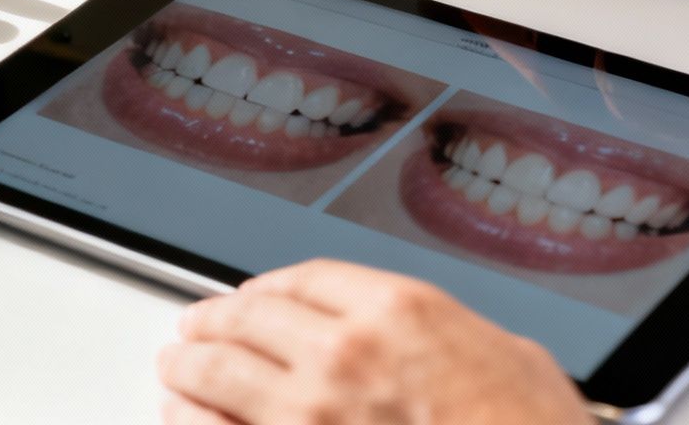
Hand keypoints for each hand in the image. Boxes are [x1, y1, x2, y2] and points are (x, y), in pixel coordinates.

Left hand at [157, 260, 589, 424]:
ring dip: (187, 367)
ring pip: (216, 375)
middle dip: (212, 321)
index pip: (302, 278)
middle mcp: (343, 355)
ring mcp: (309, 416)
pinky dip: (190, 419)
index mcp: (397, 312)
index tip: (250, 296)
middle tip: (194, 326)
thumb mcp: (513, 357)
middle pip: (247, 319)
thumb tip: (431, 339)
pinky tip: (178, 414)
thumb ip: (449, 336)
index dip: (265, 287)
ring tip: (175, 366)